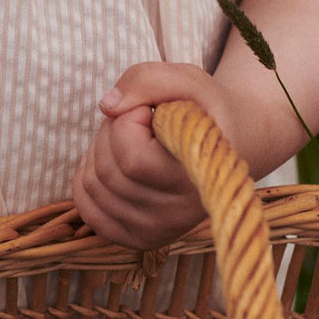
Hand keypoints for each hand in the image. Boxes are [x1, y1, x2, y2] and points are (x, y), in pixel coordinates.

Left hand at [71, 62, 242, 251]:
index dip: (128, 121)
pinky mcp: (140, 238)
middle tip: (138, 121)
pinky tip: (110, 162)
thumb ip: (147, 80)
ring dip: (99, 151)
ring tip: (131, 140)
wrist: (232, 143)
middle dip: (110, 132)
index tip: (150, 111)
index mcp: (199, 178)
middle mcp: (180, 214)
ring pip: (94, 187)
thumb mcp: (187, 80)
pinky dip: (86, 180)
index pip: (131, 159)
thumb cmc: (206, 110)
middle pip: (108, 172)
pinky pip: (88, 211)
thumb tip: (107, 107)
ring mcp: (159, 231)